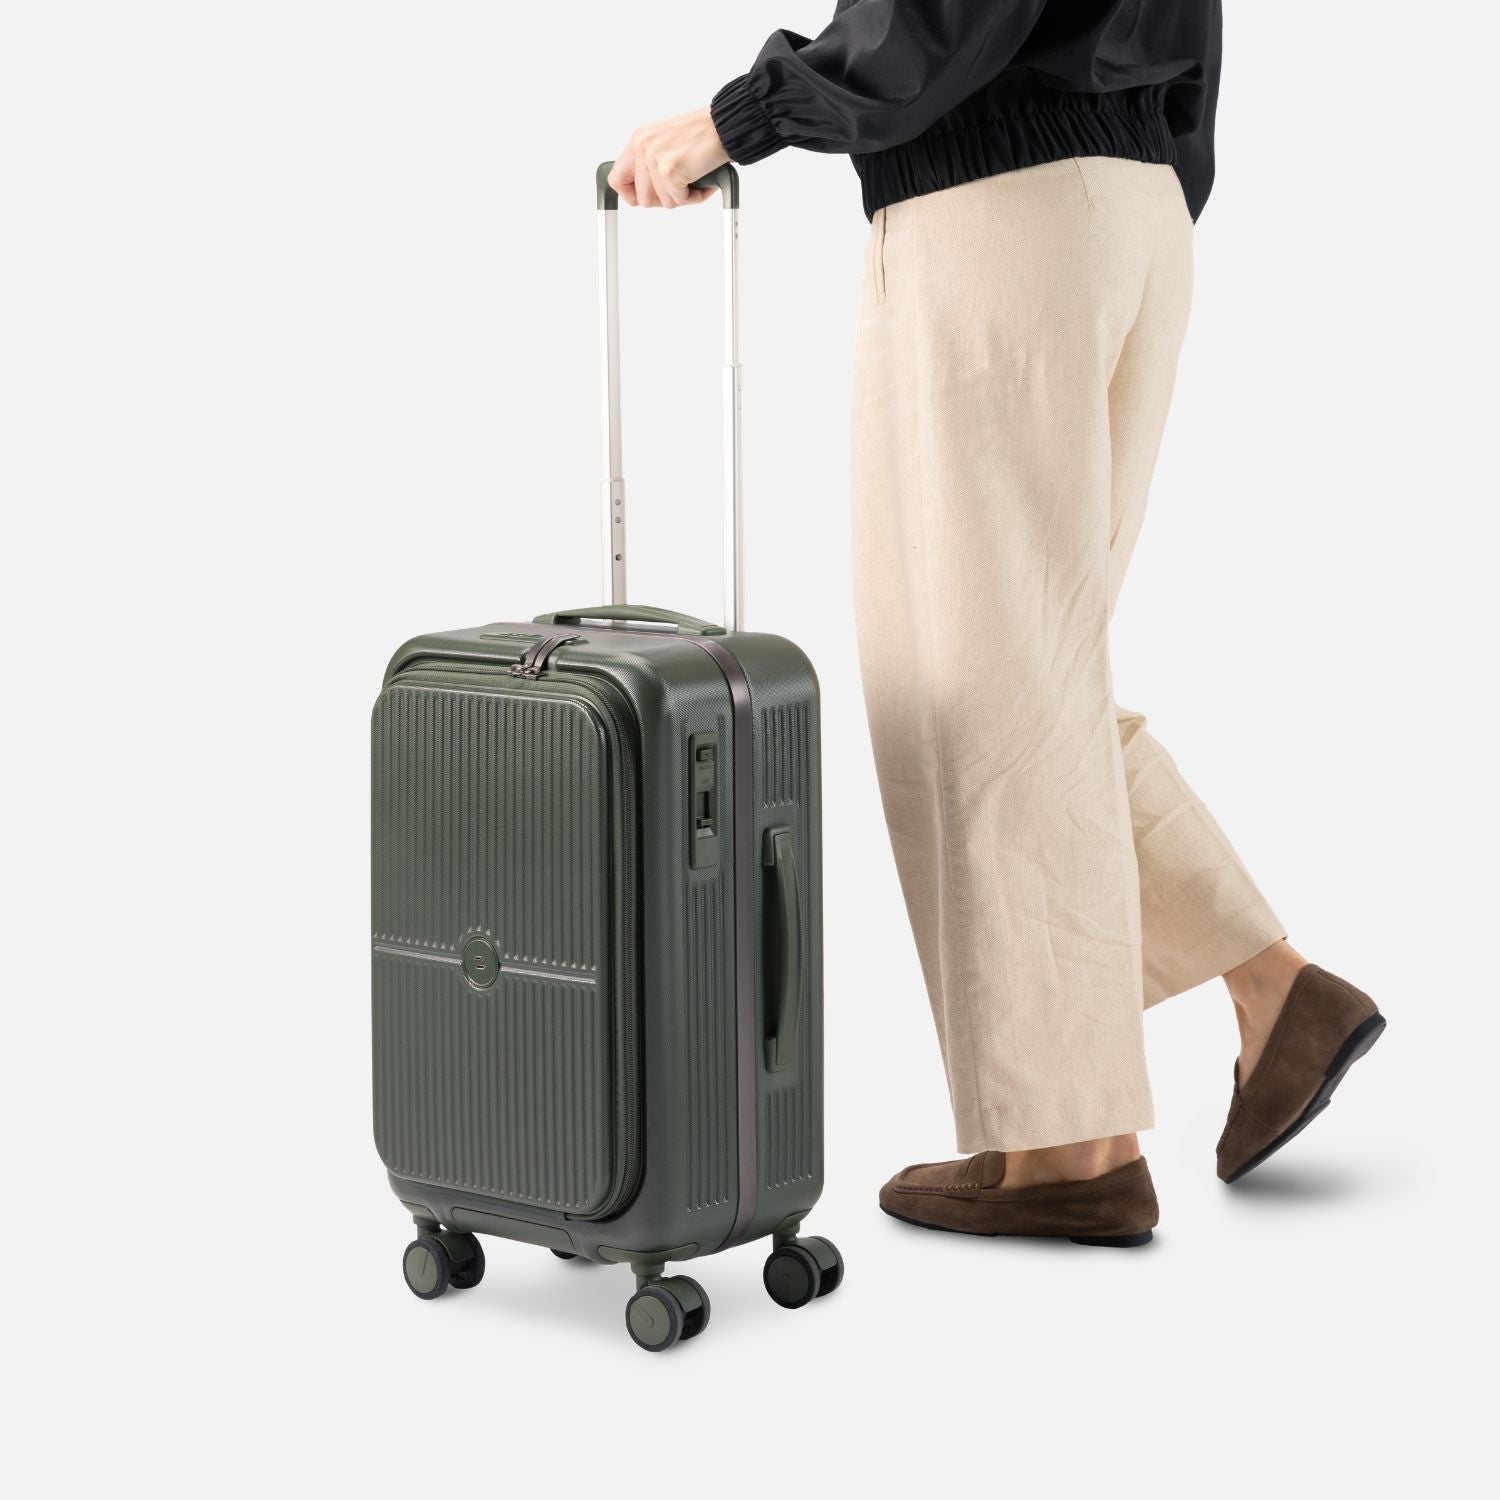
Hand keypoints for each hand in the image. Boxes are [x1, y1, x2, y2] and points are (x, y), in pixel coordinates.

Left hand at [609, 107, 728, 207]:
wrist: (725, 126)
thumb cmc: (703, 136)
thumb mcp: (666, 145)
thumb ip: (650, 165)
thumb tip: (643, 193)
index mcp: (639, 140)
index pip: (617, 180)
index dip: (632, 195)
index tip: (649, 196)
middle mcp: (642, 146)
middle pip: (641, 198)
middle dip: (663, 199)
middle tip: (681, 187)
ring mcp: (654, 157)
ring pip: (660, 202)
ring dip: (681, 198)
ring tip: (694, 181)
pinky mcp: (669, 169)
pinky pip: (678, 201)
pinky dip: (694, 197)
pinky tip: (702, 182)